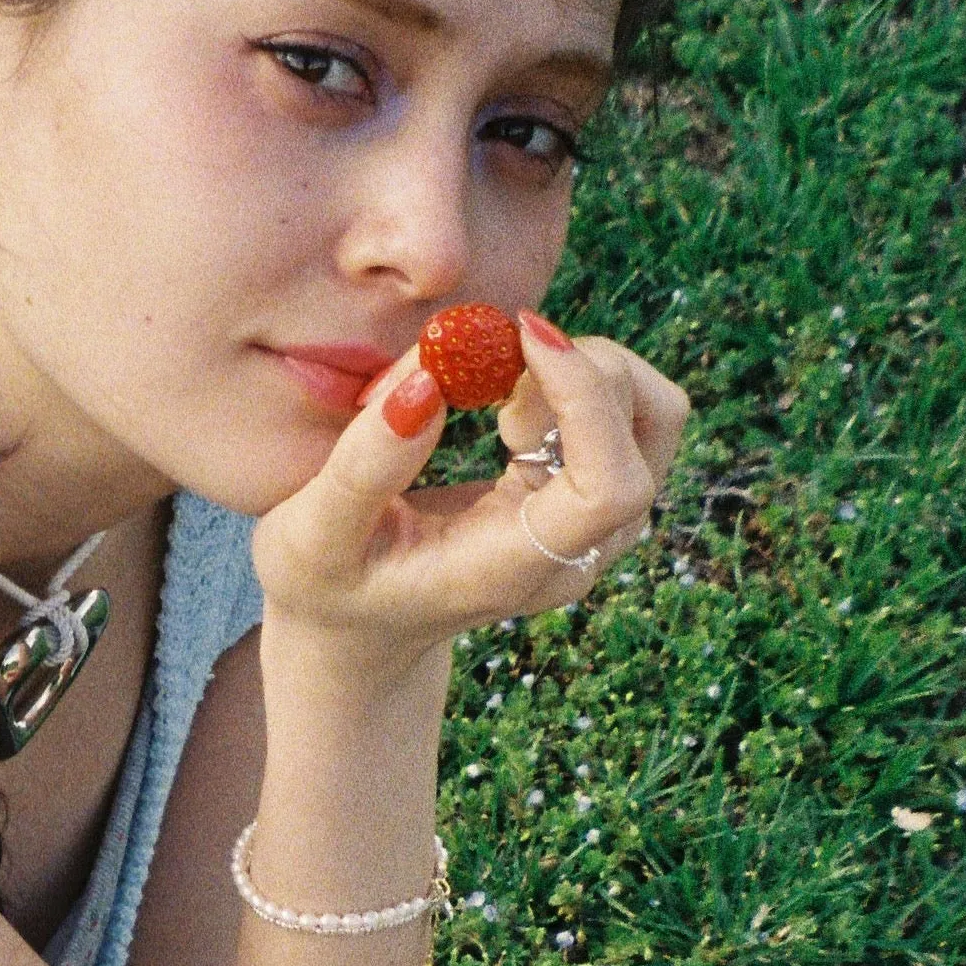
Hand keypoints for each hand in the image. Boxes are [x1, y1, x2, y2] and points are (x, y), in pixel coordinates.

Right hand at [249, 311, 687, 660]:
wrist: (363, 630)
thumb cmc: (329, 584)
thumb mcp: (312, 535)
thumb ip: (364, 467)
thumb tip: (426, 382)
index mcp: (516, 570)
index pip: (611, 487)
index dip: (586, 396)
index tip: (520, 336)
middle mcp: (578, 554)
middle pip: (648, 431)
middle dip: (579, 364)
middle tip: (489, 362)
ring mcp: (596, 530)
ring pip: (653, 414)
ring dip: (586, 368)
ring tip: (498, 389)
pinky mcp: (592, 498)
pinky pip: (628, 414)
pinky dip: (580, 379)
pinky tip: (511, 399)